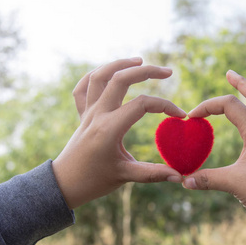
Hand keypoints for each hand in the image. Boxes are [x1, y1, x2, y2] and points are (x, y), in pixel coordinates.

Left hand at [52, 58, 185, 208]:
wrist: (64, 184)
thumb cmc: (94, 181)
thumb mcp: (125, 176)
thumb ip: (154, 173)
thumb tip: (181, 177)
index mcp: (109, 128)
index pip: (141, 104)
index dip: (165, 106)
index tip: (180, 116)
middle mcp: (97, 114)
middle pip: (120, 79)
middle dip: (146, 71)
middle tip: (167, 72)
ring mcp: (87, 112)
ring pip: (99, 76)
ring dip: (119, 64)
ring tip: (139, 61)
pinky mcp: (81, 115)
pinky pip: (82, 87)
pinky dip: (95, 75)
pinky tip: (109, 72)